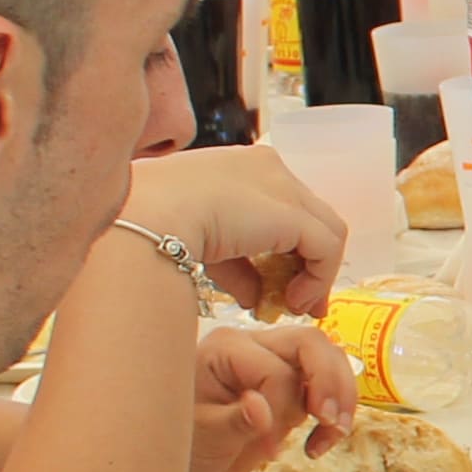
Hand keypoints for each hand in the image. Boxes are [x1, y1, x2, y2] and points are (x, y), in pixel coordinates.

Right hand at [123, 142, 345, 313]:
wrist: (145, 219)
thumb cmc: (153, 226)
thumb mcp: (203, 245)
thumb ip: (238, 268)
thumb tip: (256, 297)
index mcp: (240, 165)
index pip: (282, 206)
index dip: (291, 246)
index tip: (288, 282)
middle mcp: (268, 167)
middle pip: (309, 218)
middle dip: (311, 263)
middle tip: (303, 301)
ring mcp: (283, 185)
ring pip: (324, 232)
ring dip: (316, 275)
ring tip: (296, 306)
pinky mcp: (293, 213)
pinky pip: (326, 248)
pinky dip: (318, 279)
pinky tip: (294, 301)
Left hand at [185, 321, 354, 471]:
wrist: (185, 462)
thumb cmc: (182, 444)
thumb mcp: (204, 436)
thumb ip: (236, 421)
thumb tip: (261, 407)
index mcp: (227, 349)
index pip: (276, 371)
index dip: (282, 411)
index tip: (270, 451)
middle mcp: (253, 345)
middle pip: (312, 344)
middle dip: (329, 384)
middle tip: (329, 423)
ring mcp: (274, 361)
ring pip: (329, 358)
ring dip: (340, 397)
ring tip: (332, 432)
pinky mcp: (290, 384)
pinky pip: (327, 383)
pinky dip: (336, 410)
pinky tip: (320, 440)